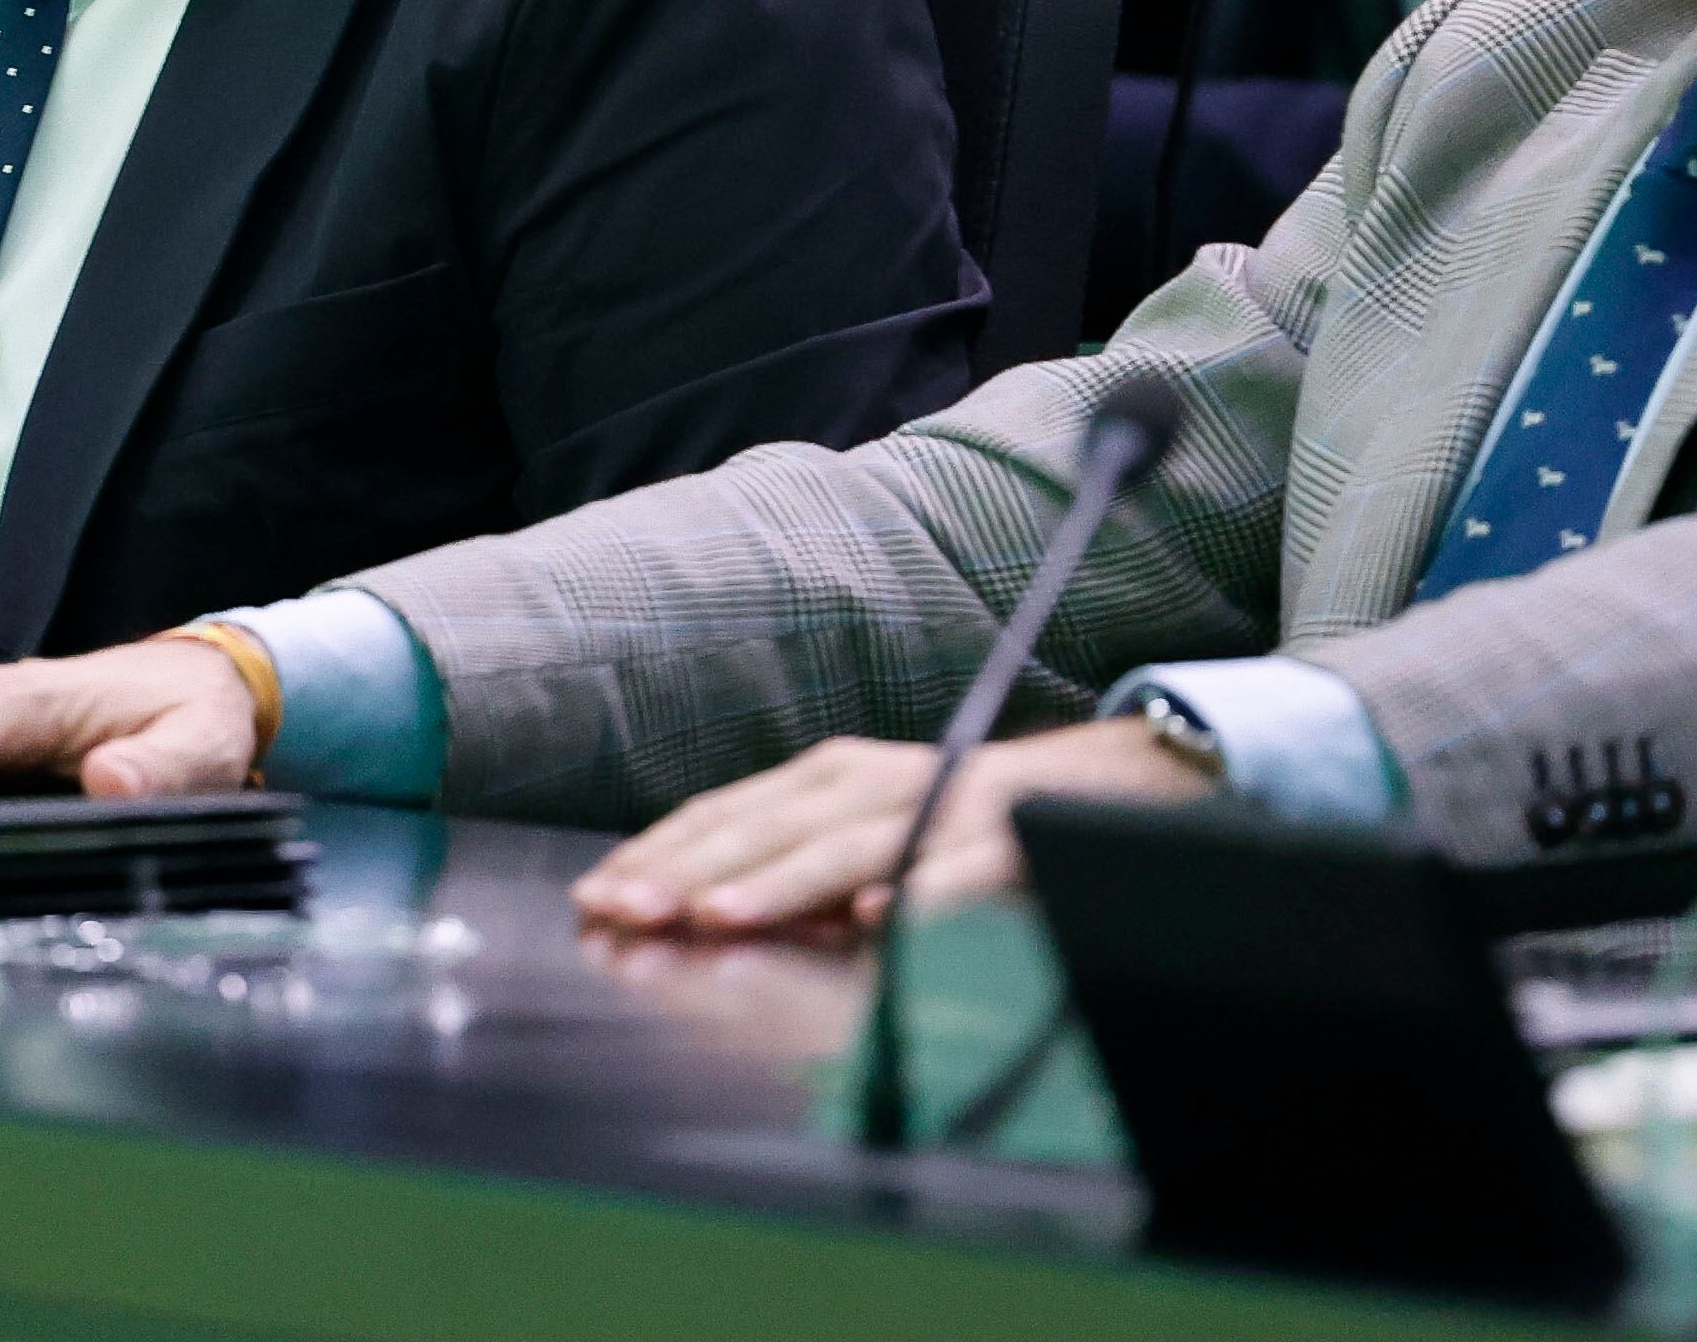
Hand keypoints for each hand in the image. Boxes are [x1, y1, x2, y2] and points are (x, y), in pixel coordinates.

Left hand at [571, 719, 1211, 940]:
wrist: (1103, 784)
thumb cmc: (954, 823)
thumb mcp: (860, 834)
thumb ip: (787, 867)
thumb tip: (686, 909)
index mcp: (827, 776)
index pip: (723, 813)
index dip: (656, 855)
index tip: (593, 898)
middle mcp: (873, 779)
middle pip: (767, 825)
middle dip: (689, 872)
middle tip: (625, 912)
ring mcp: (941, 803)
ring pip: (848, 845)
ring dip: (779, 882)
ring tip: (718, 916)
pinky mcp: (1010, 838)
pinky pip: (959, 870)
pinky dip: (916, 894)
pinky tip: (875, 920)